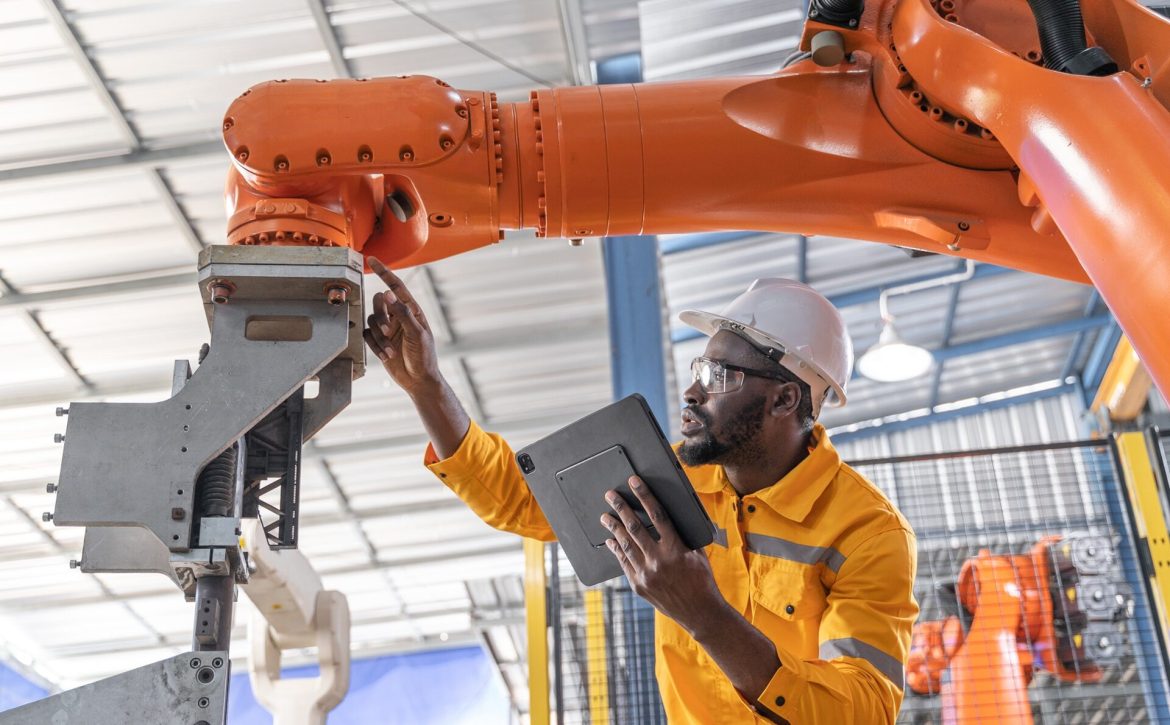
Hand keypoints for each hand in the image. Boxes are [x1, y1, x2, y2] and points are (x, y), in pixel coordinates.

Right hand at [363, 257, 441, 394]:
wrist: (418, 380)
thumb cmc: (424, 356)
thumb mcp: (417, 333)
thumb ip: (402, 313)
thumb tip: (388, 294)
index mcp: (411, 310)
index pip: (396, 286)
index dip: (384, 272)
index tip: (372, 259)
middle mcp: (398, 316)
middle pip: (379, 303)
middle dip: (380, 317)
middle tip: (388, 331)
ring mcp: (388, 328)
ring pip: (371, 320)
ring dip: (379, 337)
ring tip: (391, 351)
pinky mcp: (379, 341)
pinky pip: (368, 336)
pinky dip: (375, 346)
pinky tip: (387, 356)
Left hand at [601, 476, 726, 636]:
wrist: (699, 612)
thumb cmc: (702, 580)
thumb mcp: (697, 553)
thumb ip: (682, 535)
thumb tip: (668, 516)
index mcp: (676, 548)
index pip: (657, 514)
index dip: (645, 495)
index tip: (634, 482)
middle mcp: (658, 560)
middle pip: (635, 527)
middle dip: (621, 508)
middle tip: (610, 495)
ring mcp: (646, 574)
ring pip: (625, 544)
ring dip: (613, 528)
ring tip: (605, 516)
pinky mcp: (638, 585)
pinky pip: (624, 563)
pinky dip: (616, 550)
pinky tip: (611, 540)